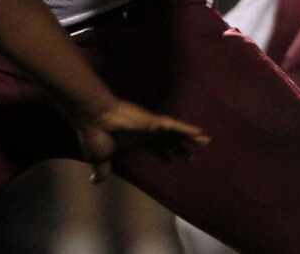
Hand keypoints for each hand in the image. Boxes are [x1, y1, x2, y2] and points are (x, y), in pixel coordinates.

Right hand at [76, 100, 209, 182]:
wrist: (94, 117)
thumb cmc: (95, 134)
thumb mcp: (99, 156)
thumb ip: (102, 169)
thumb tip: (94, 181)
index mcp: (134, 139)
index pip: (152, 147)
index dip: (162, 154)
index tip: (171, 161)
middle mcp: (145, 131)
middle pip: (167, 141)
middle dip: (179, 148)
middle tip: (192, 156)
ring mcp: (151, 125)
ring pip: (176, 133)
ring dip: (190, 139)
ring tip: (206, 142)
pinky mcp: (154, 121)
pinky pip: (175, 126)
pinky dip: (188, 129)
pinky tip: (200, 133)